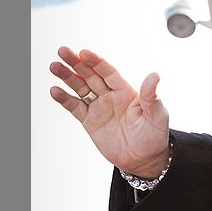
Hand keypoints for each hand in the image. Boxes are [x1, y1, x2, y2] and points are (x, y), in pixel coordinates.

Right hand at [48, 46, 170, 176]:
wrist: (144, 160)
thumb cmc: (154, 136)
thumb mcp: (157, 116)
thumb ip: (151, 96)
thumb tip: (154, 75)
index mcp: (126, 91)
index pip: (109, 72)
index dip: (96, 62)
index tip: (84, 52)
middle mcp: (110, 96)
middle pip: (90, 75)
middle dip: (77, 63)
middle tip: (63, 51)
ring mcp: (99, 108)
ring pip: (80, 88)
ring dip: (67, 77)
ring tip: (54, 66)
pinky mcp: (90, 122)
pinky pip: (75, 108)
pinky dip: (65, 99)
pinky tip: (55, 90)